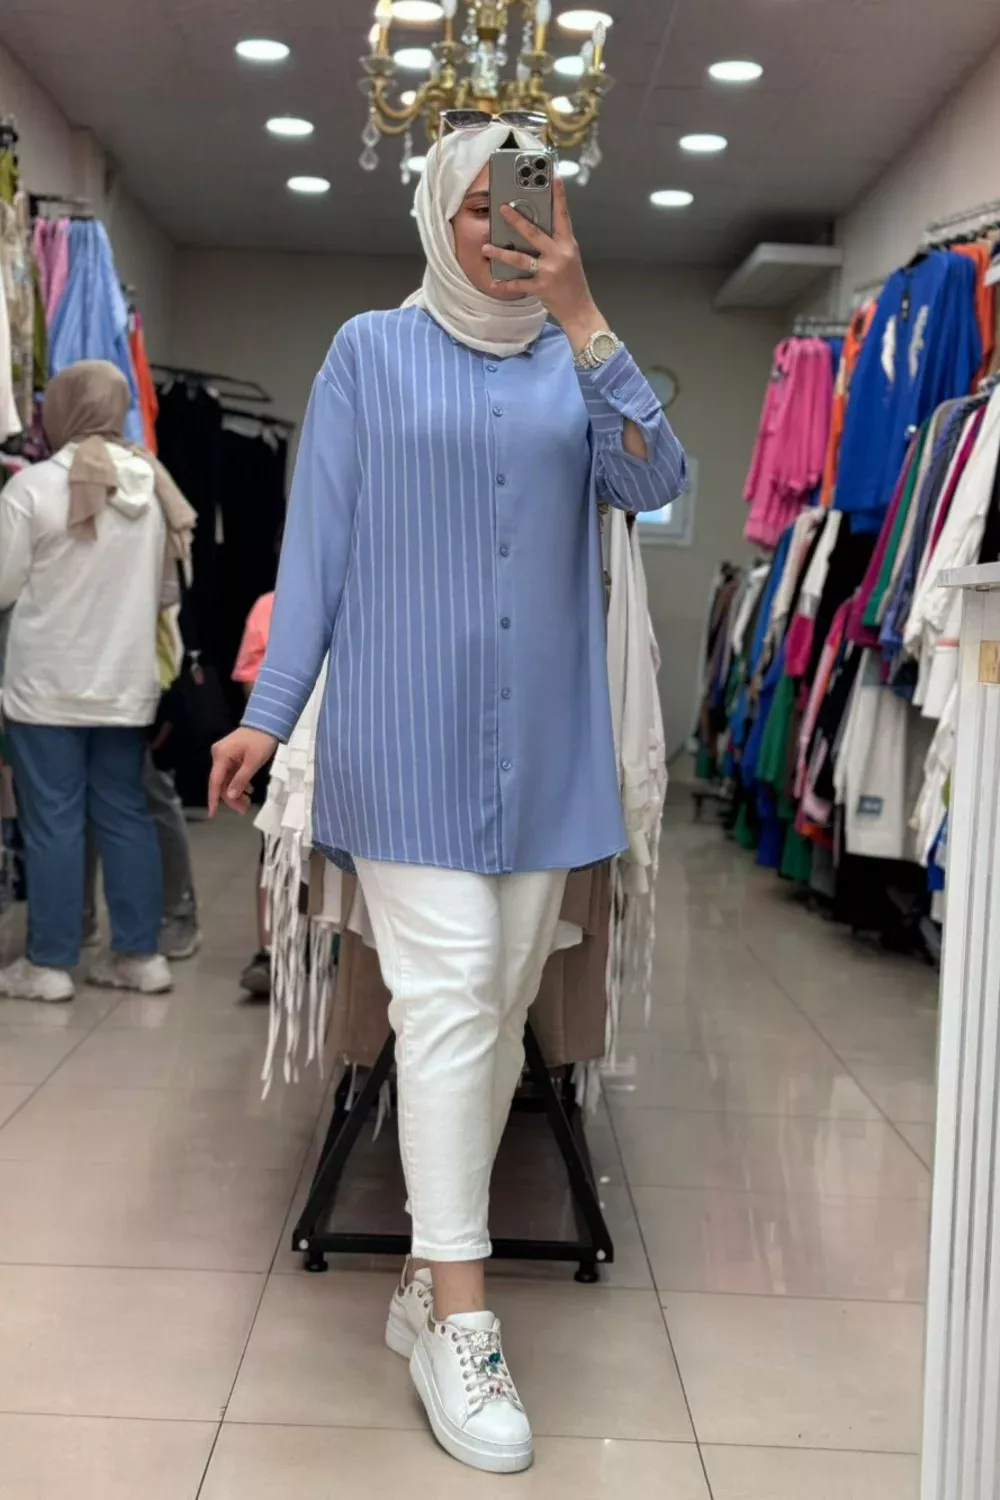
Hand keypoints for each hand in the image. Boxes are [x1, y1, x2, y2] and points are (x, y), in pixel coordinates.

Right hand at [208, 727, 276, 816]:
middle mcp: (219, 755)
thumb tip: (231, 796)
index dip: (214, 799)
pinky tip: (249, 790)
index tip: (212, 814)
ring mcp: (225, 755)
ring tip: (248, 802)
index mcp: (221, 756)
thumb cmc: (261, 740)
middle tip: (244, 810)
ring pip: (227, 779)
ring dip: (237, 791)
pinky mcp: (231, 755)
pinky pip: (232, 772)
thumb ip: (241, 780)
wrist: (267, 721)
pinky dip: (240, 782)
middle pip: (222, 782)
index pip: (215, 782)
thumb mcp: (253, 762)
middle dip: (232, 797)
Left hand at [484, 176, 603, 342]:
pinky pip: (519, 284)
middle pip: (534, 233)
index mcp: (567, 243)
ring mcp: (550, 271)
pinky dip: (505, 284)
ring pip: (521, 258)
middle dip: (517, 220)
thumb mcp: (569, 256)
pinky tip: (494, 282)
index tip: (554, 176)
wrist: (579, 309)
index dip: (559, 195)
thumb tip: (533, 228)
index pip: (563, 215)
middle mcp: (559, 254)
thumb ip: (554, 242)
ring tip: (486, 247)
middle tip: (502, 208)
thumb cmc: (572, 281)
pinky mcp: (542, 287)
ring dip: (501, 253)